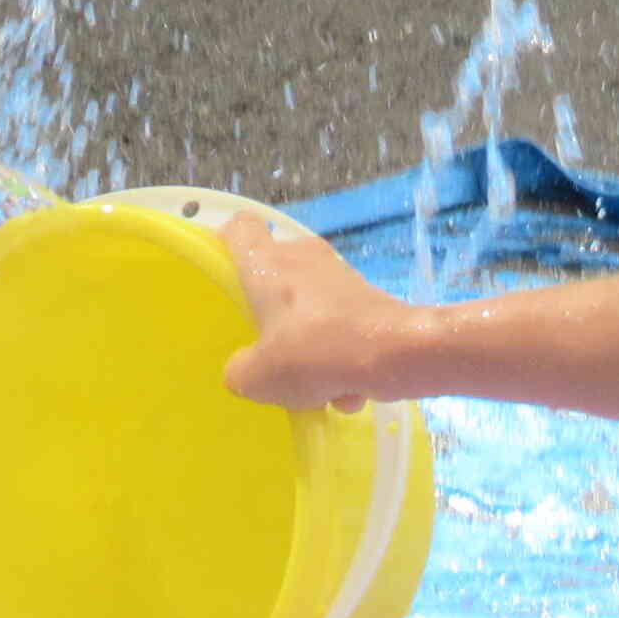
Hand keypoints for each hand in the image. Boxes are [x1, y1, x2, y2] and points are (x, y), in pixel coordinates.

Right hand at [220, 214, 410, 411]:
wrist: (396, 351)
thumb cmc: (316, 350)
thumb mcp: (259, 377)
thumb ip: (240, 372)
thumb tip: (245, 370)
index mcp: (267, 264)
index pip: (239, 226)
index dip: (225, 245)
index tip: (222, 277)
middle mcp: (302, 258)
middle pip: (273, 275)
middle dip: (270, 316)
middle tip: (267, 348)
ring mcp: (337, 275)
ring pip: (308, 307)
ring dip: (309, 346)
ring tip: (316, 387)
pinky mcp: (366, 296)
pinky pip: (339, 325)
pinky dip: (340, 356)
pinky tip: (347, 390)